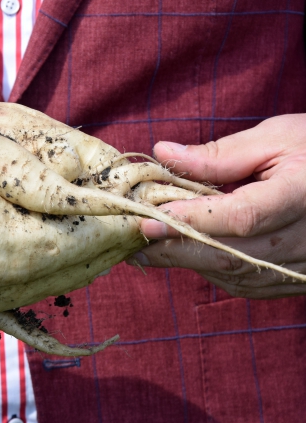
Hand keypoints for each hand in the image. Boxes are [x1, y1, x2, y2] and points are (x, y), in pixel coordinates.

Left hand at [132, 114, 305, 297]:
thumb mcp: (275, 138)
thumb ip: (219, 154)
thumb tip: (163, 153)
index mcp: (302, 194)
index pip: (240, 216)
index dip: (192, 220)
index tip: (149, 218)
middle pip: (231, 255)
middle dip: (175, 250)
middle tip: (134, 242)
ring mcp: (305, 266)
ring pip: (236, 275)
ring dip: (189, 263)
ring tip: (150, 249)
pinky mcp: (299, 280)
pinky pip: (248, 284)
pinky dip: (212, 270)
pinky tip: (187, 255)